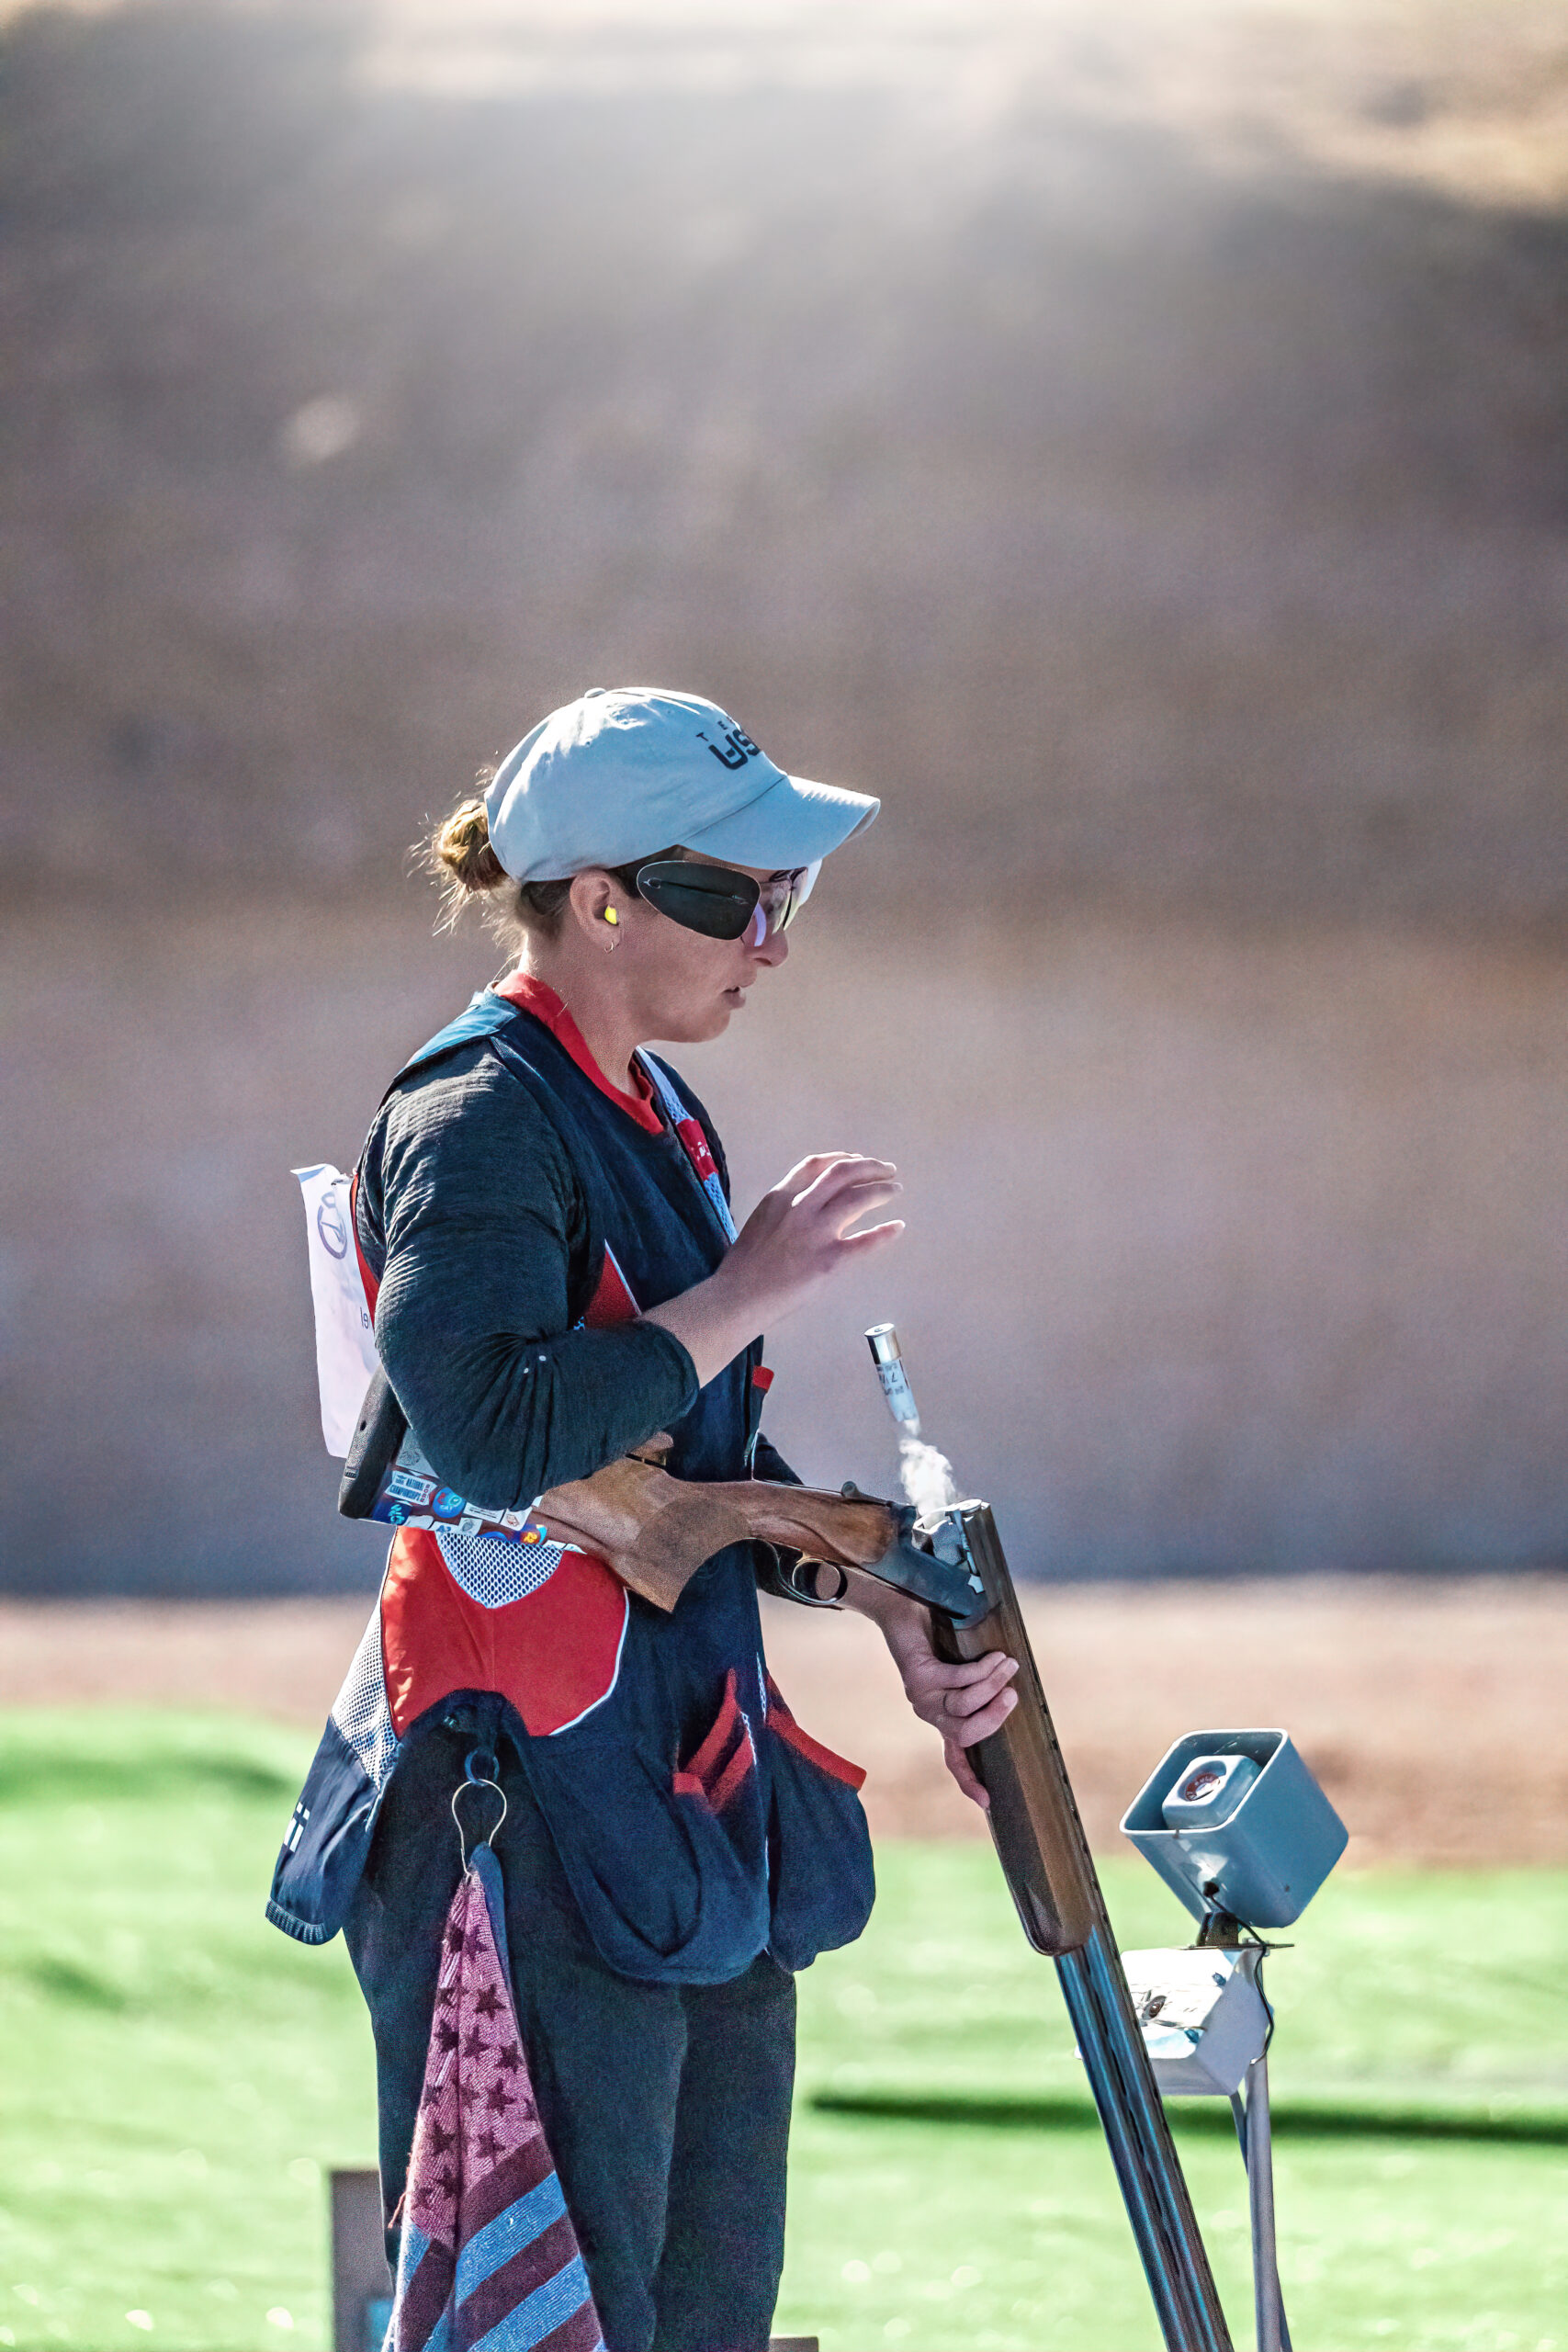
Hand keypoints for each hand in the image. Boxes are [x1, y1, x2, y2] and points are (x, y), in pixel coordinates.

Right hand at [646, 1152, 903, 1387]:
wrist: (738, 1298)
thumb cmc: (744, 1267)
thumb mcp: (760, 1222)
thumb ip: (784, 1209)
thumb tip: (808, 1204)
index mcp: (780, 1196)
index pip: (816, 1165)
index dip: (841, 1158)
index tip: (857, 1160)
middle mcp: (801, 1207)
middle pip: (843, 1173)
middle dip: (870, 1167)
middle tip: (888, 1170)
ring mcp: (816, 1232)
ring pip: (859, 1198)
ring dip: (882, 1190)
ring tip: (895, 1190)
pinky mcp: (830, 1260)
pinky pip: (866, 1242)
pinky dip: (886, 1232)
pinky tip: (898, 1227)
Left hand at [844, 1578, 1018, 1809]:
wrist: (903, 1606)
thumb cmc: (941, 1635)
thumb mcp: (966, 1667)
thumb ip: (984, 1684)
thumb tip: (1016, 1693)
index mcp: (941, 1717)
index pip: (954, 1759)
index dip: (969, 1782)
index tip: (987, 1804)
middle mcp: (930, 1713)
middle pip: (965, 1734)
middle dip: (995, 1717)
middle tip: (1014, 1694)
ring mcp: (921, 1697)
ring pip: (964, 1707)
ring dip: (992, 1685)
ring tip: (1008, 1664)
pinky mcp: (918, 1676)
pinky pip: (959, 1680)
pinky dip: (983, 1668)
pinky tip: (995, 1656)